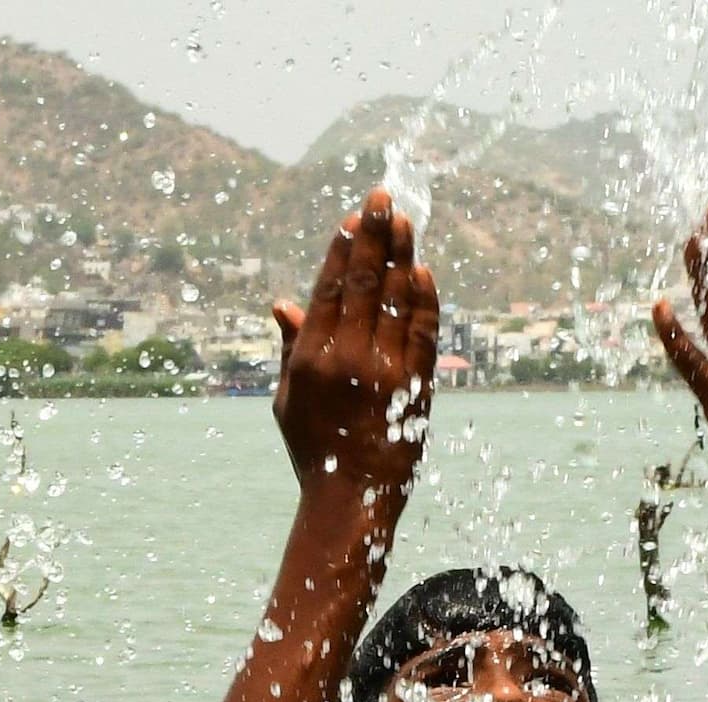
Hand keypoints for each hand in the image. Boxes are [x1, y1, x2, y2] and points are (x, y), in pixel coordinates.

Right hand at [272, 189, 438, 509]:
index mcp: (311, 358)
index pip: (330, 288)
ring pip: (397, 299)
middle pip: (365, 281)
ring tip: (406, 221)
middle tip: (383, 197)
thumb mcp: (289, 400)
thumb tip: (283, 302)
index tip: (354, 218)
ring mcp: (384, 371)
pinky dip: (425, 300)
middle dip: (375, 234)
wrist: (349, 499)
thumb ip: (290, 348)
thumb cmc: (316, 448)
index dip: (344, 248)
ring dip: (402, 255)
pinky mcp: (415, 387)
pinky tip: (424, 271)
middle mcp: (347, 358)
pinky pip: (423, 332)